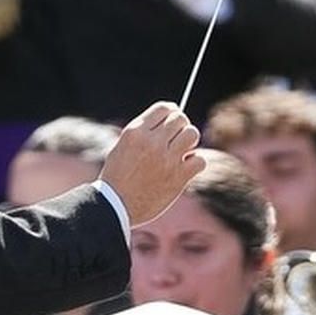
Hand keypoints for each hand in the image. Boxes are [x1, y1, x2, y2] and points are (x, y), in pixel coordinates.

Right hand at [100, 102, 202, 225]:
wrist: (115, 206)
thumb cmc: (117, 177)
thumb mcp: (122, 146)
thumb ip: (143, 133)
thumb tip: (167, 122)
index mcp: (135, 132)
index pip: (164, 108)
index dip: (172, 111)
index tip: (173, 120)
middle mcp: (152, 142)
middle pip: (180, 119)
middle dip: (181, 126)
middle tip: (177, 139)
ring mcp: (166, 159)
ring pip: (192, 134)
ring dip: (190, 142)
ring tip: (182, 152)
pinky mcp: (178, 177)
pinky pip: (200, 159)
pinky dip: (196, 163)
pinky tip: (186, 168)